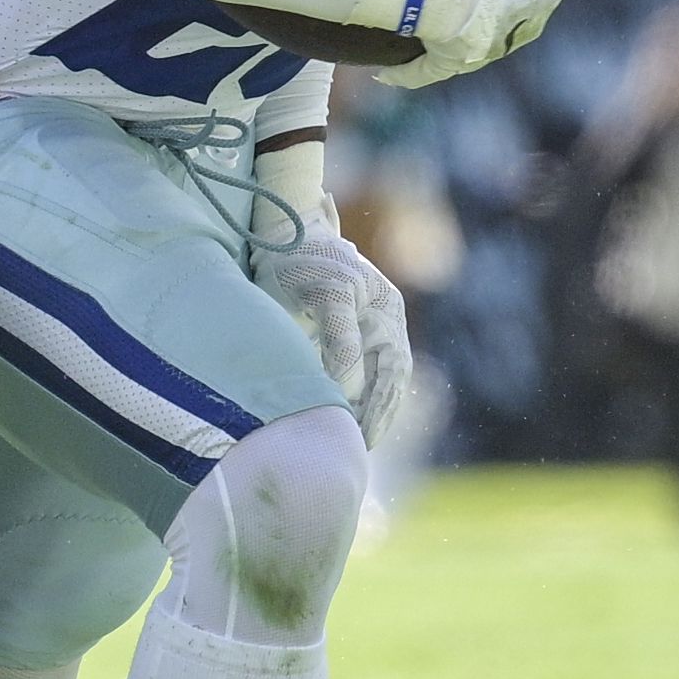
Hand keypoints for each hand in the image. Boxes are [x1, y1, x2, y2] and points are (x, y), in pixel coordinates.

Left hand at [253, 210, 410, 441]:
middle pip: (392, 378)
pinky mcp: (359, 328)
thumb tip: (348, 387)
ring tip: (360, 440)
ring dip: (376, 409)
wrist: (286, 231)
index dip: (371, 404)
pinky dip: (367, 396)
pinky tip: (352, 417)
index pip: (386, 370)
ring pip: (386, 378)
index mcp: (384, 311)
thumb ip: (339, 338)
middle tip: (360, 447)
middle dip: (378, 413)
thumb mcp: (322, 293)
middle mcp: (387, 318)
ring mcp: (376, 322)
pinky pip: (373, 371)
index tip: (355, 432)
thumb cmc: (300, 258)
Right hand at [381, 0, 573, 85]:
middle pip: (532, 17)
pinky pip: (426, 71)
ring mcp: (484, 48)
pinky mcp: (448, 62)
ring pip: (485, 47)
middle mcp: (517, 24)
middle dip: (528, 7)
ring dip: (476, 40)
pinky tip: (390, 75)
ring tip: (462, 33)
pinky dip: (409, 73)